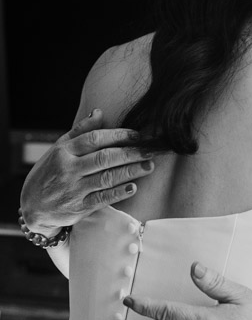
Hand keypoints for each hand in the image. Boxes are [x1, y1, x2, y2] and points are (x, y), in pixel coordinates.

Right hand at [20, 109, 154, 235]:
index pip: (94, 139)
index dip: (118, 135)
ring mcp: (73, 189)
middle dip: (130, 153)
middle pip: (104, 158)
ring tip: (149, 166)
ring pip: (106, 178)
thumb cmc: (49, 172)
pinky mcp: (79, 208)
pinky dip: (118, 193)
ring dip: (130, 171)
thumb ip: (80, 131)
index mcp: (64, 151)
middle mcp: (68, 169)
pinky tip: (133, 187)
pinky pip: (102, 199)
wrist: (33, 207)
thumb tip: (99, 111)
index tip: (137, 135)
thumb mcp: (58, 148)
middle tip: (150, 150)